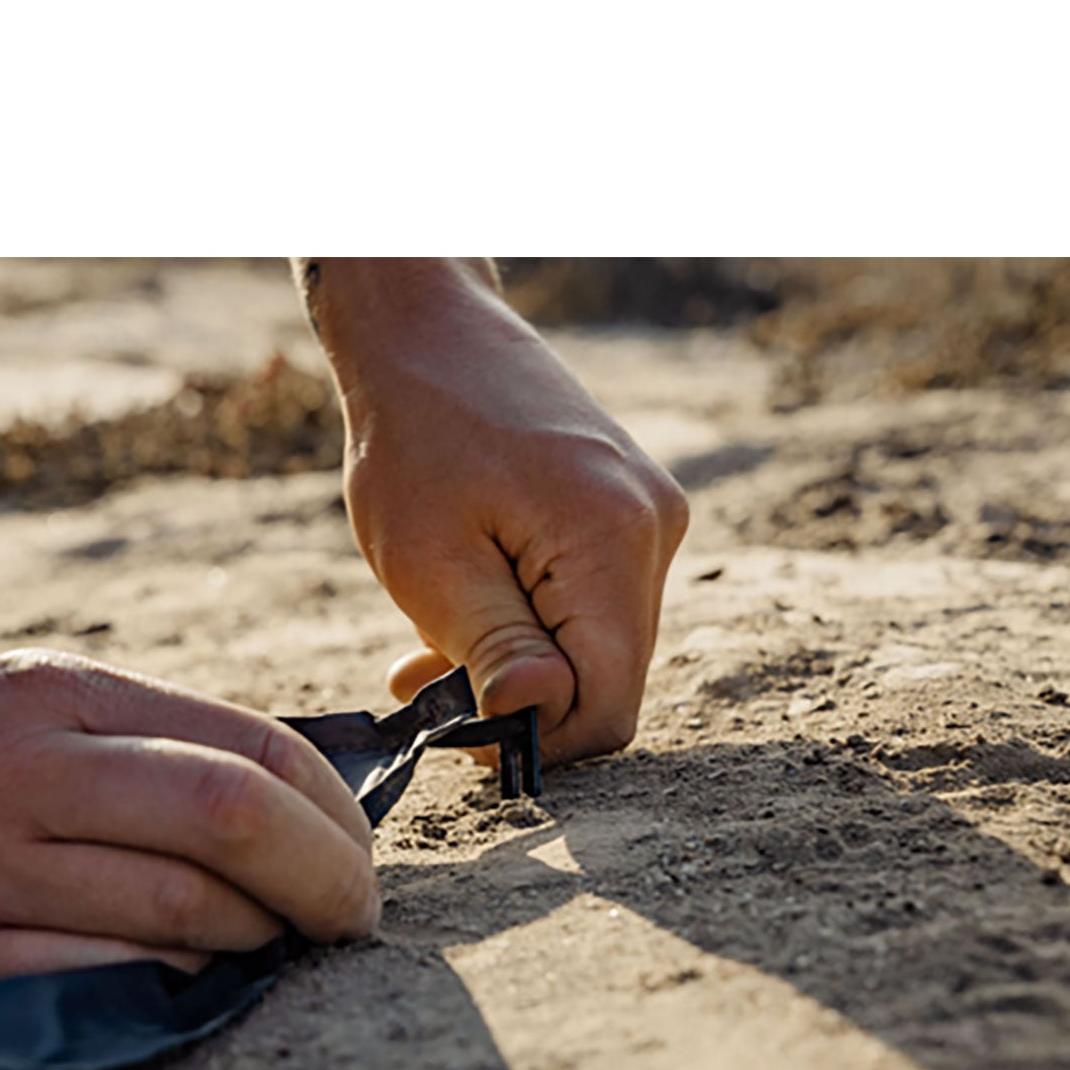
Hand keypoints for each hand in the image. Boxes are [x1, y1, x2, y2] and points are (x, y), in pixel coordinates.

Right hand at [0, 651, 378, 1007]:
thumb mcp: (23, 704)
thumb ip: (146, 739)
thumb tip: (292, 800)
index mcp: (58, 695)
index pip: (247, 745)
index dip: (334, 808)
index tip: (357, 851)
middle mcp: (26, 773)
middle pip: (231, 821)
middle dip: (327, 880)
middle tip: (354, 916)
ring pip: (184, 914)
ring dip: (260, 942)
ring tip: (275, 943)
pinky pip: (108, 980)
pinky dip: (176, 983)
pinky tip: (195, 977)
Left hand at [302, 259, 688, 762]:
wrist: (428, 329)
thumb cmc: (414, 436)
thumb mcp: (431, 560)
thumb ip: (494, 649)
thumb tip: (539, 721)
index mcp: (614, 540)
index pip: (609, 705)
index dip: (537, 740)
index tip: (457, 726)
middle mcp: (655, 530)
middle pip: (610, 681)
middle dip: (522, 703)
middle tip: (427, 686)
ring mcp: (649, 518)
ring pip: (600, 649)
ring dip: (520, 666)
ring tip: (432, 648)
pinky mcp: (628, 513)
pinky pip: (593, 606)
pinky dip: (532, 626)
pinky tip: (469, 609)